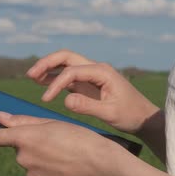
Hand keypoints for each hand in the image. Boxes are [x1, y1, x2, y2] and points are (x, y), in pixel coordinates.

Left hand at [0, 112, 129, 175]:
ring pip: (30, 160)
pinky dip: (49, 168)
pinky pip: (40, 173)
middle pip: (18, 148)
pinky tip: (66, 164)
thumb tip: (0, 118)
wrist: (102, 166)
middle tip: (54, 138)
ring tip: (64, 151)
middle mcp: (24, 158)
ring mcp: (33, 174)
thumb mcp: (52, 123)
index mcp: (24, 138)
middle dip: (30, 143)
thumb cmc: (80, 138)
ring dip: (41, 155)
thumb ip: (23, 121)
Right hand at [27, 49, 158, 133]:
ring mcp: (92, 75)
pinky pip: (69, 76)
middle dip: (47, 63)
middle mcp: (96, 69)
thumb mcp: (110, 113)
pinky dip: (55, 78)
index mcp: (102, 72)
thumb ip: (88, 106)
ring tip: (32, 76)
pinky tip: (43, 83)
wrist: (143, 118)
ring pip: (66, 64)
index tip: (46, 100)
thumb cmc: (130, 115)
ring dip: (49, 68)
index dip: (56, 83)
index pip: (72, 71)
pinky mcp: (89, 84)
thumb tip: (65, 100)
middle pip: (66, 57)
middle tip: (30, 74)